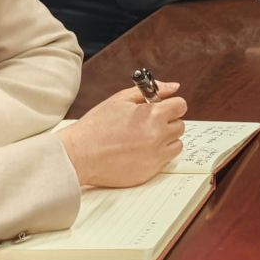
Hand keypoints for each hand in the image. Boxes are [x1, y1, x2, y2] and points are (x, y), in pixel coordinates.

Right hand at [59, 84, 185, 188]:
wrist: (78, 155)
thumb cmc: (97, 125)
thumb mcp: (121, 100)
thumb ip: (151, 90)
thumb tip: (174, 86)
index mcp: (153, 116)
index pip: (181, 106)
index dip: (170, 105)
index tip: (161, 109)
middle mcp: (158, 136)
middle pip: (179, 125)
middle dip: (167, 122)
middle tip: (147, 124)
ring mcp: (155, 157)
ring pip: (176, 144)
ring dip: (166, 140)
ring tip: (144, 138)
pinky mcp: (149, 173)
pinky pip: (165, 161)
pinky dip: (157, 155)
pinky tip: (139, 151)